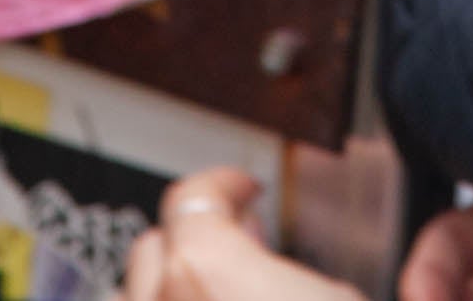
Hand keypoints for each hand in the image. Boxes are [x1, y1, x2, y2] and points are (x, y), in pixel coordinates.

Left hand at [116, 167, 360, 300]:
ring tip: (213, 292)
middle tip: (235, 246)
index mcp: (202, 267)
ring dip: (169, 289)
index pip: (193, 194)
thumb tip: (250, 251)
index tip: (242, 187)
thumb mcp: (334, 294)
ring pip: (138, 296)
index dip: (225, 183)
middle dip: (192, 239)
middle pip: (155, 246)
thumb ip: (271, 259)